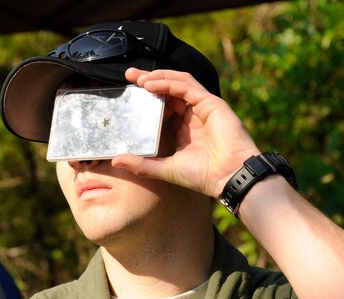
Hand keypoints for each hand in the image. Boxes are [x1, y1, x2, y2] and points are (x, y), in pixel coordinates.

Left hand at [112, 68, 260, 197]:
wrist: (227, 177)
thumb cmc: (202, 176)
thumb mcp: (164, 169)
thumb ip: (141, 165)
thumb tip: (116, 161)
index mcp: (185, 127)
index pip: (163, 104)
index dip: (148, 96)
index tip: (129, 91)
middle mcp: (193, 115)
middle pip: (169, 89)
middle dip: (149, 80)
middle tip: (129, 75)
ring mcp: (203, 107)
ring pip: (179, 82)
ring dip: (158, 77)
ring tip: (138, 78)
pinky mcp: (211, 104)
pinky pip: (187, 87)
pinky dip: (169, 83)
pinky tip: (152, 84)